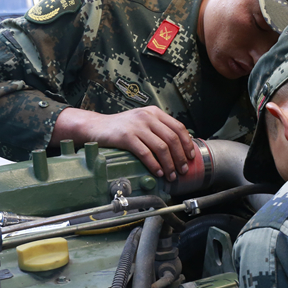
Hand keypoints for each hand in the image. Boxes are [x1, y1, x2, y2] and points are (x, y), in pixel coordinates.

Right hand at [51, 107, 195, 179]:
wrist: (96, 127)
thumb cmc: (121, 128)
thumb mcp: (142, 122)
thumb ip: (158, 129)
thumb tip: (179, 147)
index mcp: (154, 112)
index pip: (178, 127)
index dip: (187, 143)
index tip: (191, 157)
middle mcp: (147, 117)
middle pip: (172, 139)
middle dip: (180, 157)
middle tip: (182, 170)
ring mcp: (136, 126)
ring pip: (161, 147)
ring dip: (169, 164)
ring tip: (170, 175)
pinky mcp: (126, 136)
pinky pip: (145, 153)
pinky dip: (154, 165)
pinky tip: (157, 172)